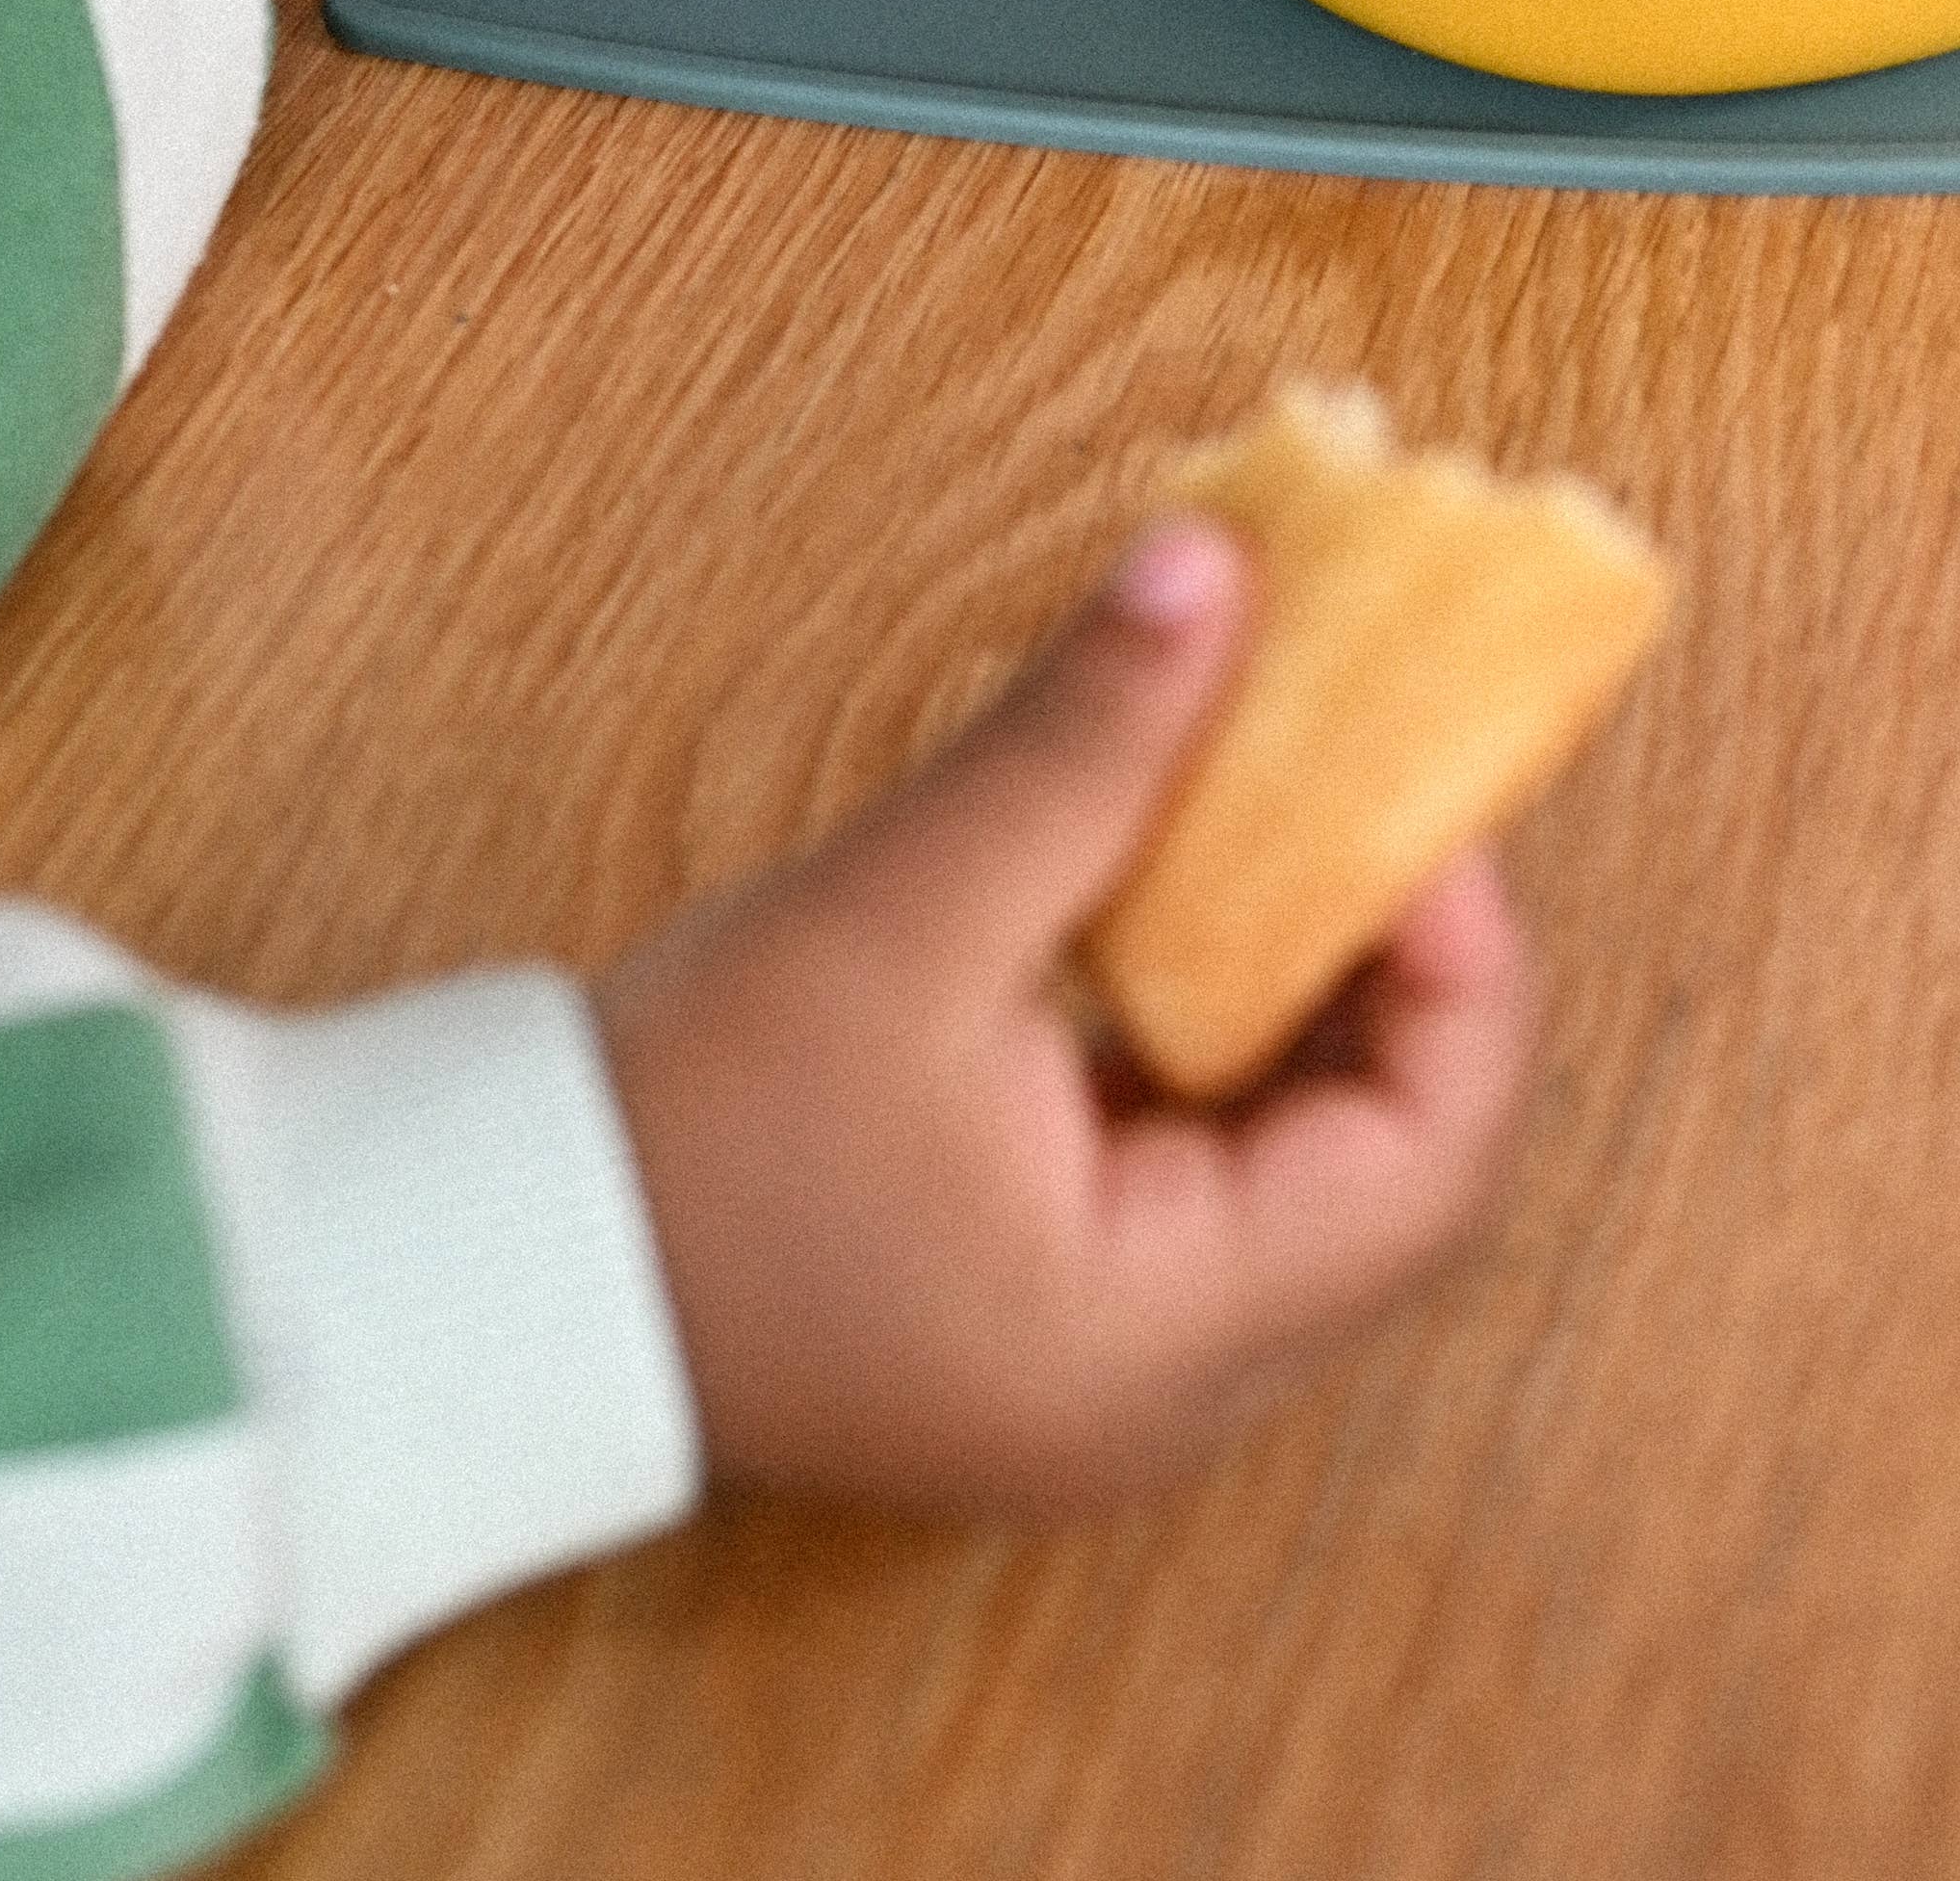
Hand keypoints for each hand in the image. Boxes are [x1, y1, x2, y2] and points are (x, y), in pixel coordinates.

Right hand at [596, 520, 1533, 1513]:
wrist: (498, 1271)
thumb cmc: (683, 1125)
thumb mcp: (897, 913)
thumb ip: (1081, 745)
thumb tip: (1221, 566)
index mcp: (1151, 1339)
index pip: (1427, 1165)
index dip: (1460, 965)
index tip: (1418, 798)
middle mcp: (1165, 1393)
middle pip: (1392, 1171)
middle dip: (1398, 965)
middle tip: (1365, 786)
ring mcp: (1113, 1369)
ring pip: (1307, 1167)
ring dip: (1314, 989)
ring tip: (1283, 815)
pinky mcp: (1058, 1318)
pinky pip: (1211, 1172)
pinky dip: (1226, 1034)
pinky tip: (1186, 900)